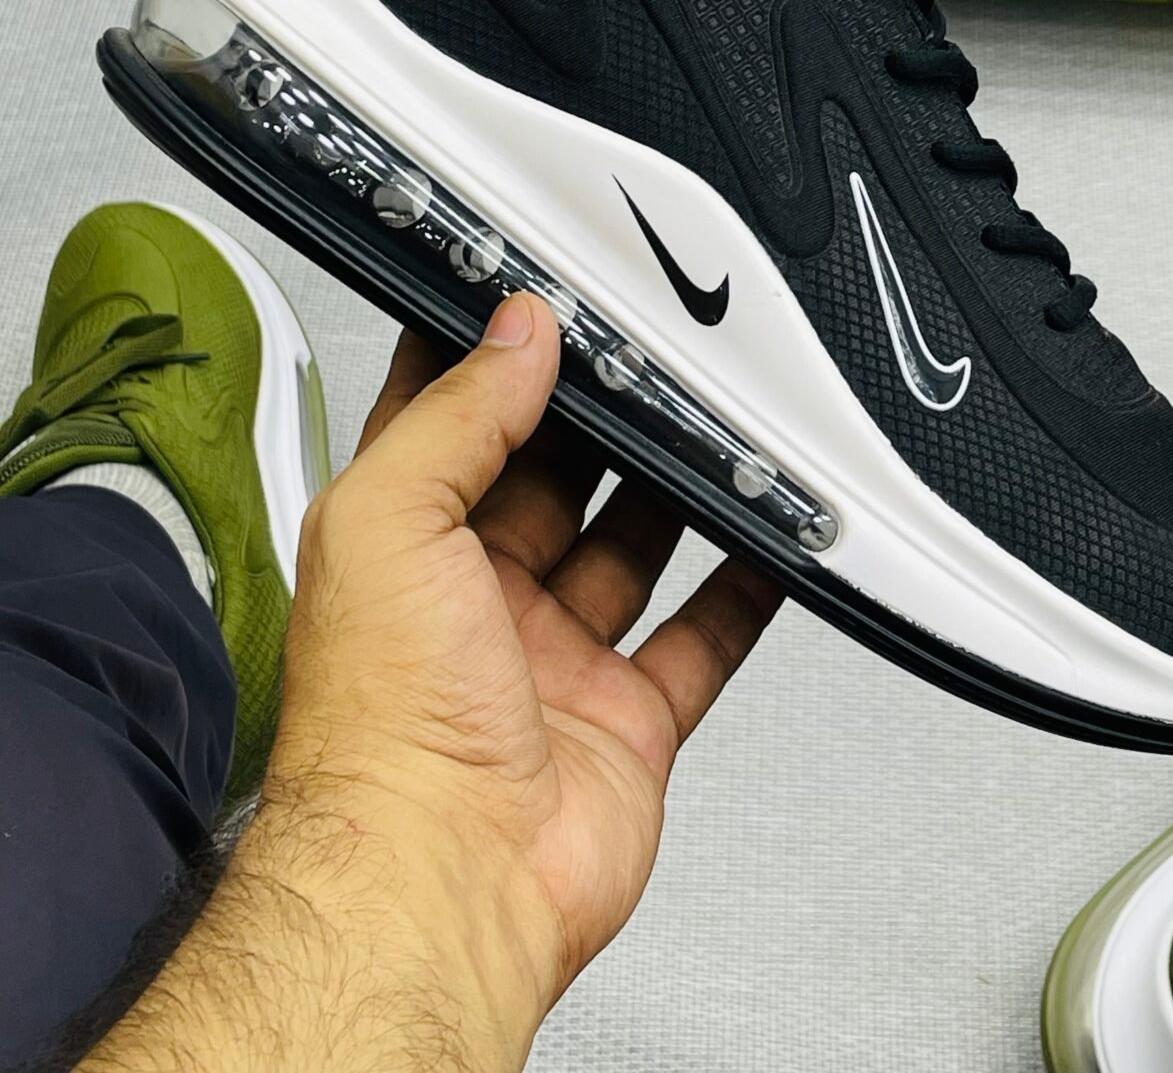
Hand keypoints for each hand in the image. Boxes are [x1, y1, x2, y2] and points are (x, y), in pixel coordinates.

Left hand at [268, 292, 781, 1065]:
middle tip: (657, 364)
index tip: (551, 309)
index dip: (495, 364)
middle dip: (605, 425)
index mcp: (405, 549)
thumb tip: (513, 333)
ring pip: (634, 550)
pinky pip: (702, 641)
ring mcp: (556, 663)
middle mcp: (477, 602)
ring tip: (723, 430)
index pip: (451, 426)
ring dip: (677, 494)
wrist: (442, 886)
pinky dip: (743, 591)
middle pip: (558, 481)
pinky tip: (769, 542)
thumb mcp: (387, 523)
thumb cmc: (380, 732)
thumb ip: (454, 417)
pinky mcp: (627, 722)